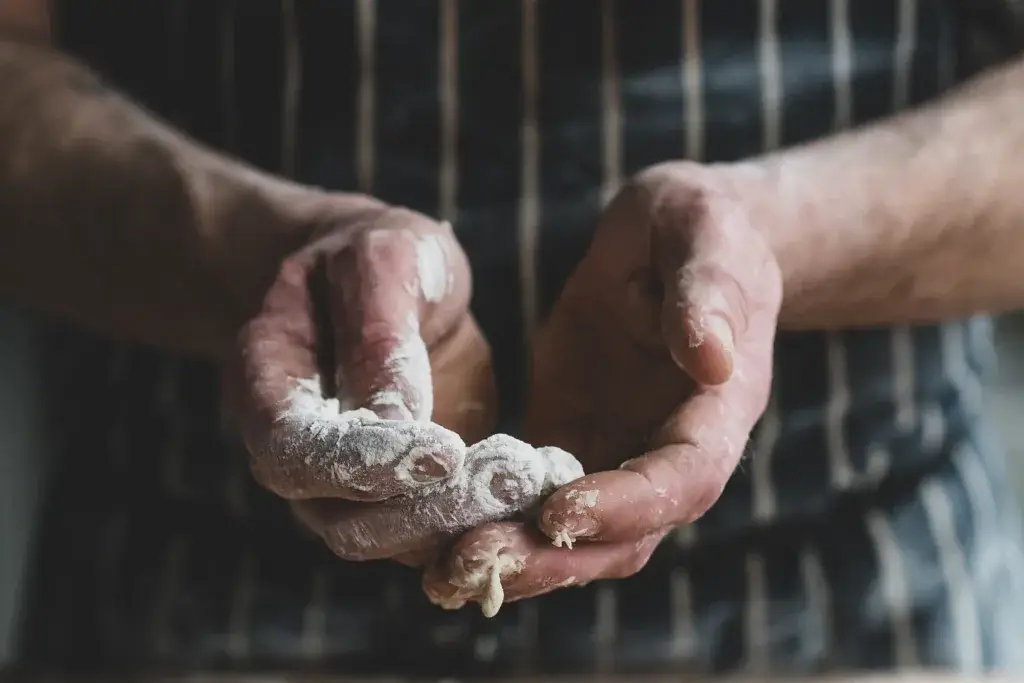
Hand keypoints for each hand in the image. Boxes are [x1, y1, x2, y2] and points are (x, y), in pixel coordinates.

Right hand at [223, 194, 513, 563]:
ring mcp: (344, 487)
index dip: (364, 464)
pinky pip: (437, 533)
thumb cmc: (374, 257)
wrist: (383, 284)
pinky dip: (488, 519)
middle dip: (430, 510)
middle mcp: (295, 454)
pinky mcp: (403, 497)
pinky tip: (540, 480)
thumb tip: (399, 421)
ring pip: (395, 543)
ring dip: (466, 523)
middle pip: (343, 522)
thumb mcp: (383, 260)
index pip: (296, 453)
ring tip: (530, 477)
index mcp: (265, 384)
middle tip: (511, 476)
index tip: (445, 452)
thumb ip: (380, 334)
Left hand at [423, 162, 781, 609]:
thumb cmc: (696, 225)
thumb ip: (708, 293)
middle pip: (626, 535)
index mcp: (718, 407)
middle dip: (553, 558)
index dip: (628, 504)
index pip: (685, 477)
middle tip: (467, 561)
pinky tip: (437, 543)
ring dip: (518, 561)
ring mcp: (622, 453)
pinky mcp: (576, 443)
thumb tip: (712, 357)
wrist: (672, 241)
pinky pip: (541, 506)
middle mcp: (673, 450)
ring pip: (581, 539)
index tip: (558, 511)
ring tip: (441, 574)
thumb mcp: (704, 233)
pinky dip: (499, 529)